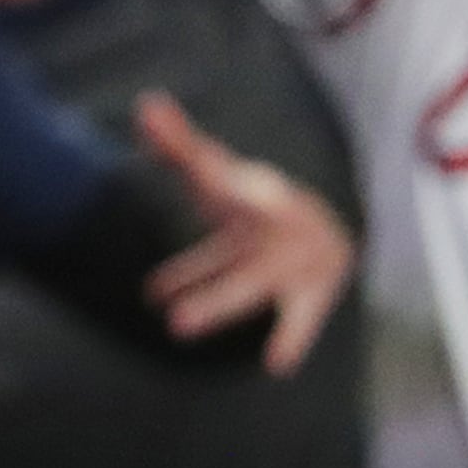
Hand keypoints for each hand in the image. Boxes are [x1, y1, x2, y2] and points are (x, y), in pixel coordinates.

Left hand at [136, 92, 355, 374]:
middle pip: (231, 250)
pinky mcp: (308, 293)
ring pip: (251, 283)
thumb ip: (179, 145)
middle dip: (202, 272)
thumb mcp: (222, 175)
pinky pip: (301, 317)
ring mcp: (294, 261)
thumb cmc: (256, 203)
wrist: (321, 228)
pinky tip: (278, 363)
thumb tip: (147, 105)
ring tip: (176, 324)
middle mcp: (275, 226)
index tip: (192, 163)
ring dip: (220, 301)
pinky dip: (294, 338)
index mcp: (251, 194)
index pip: (220, 180)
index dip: (203, 168)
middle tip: (164, 302)